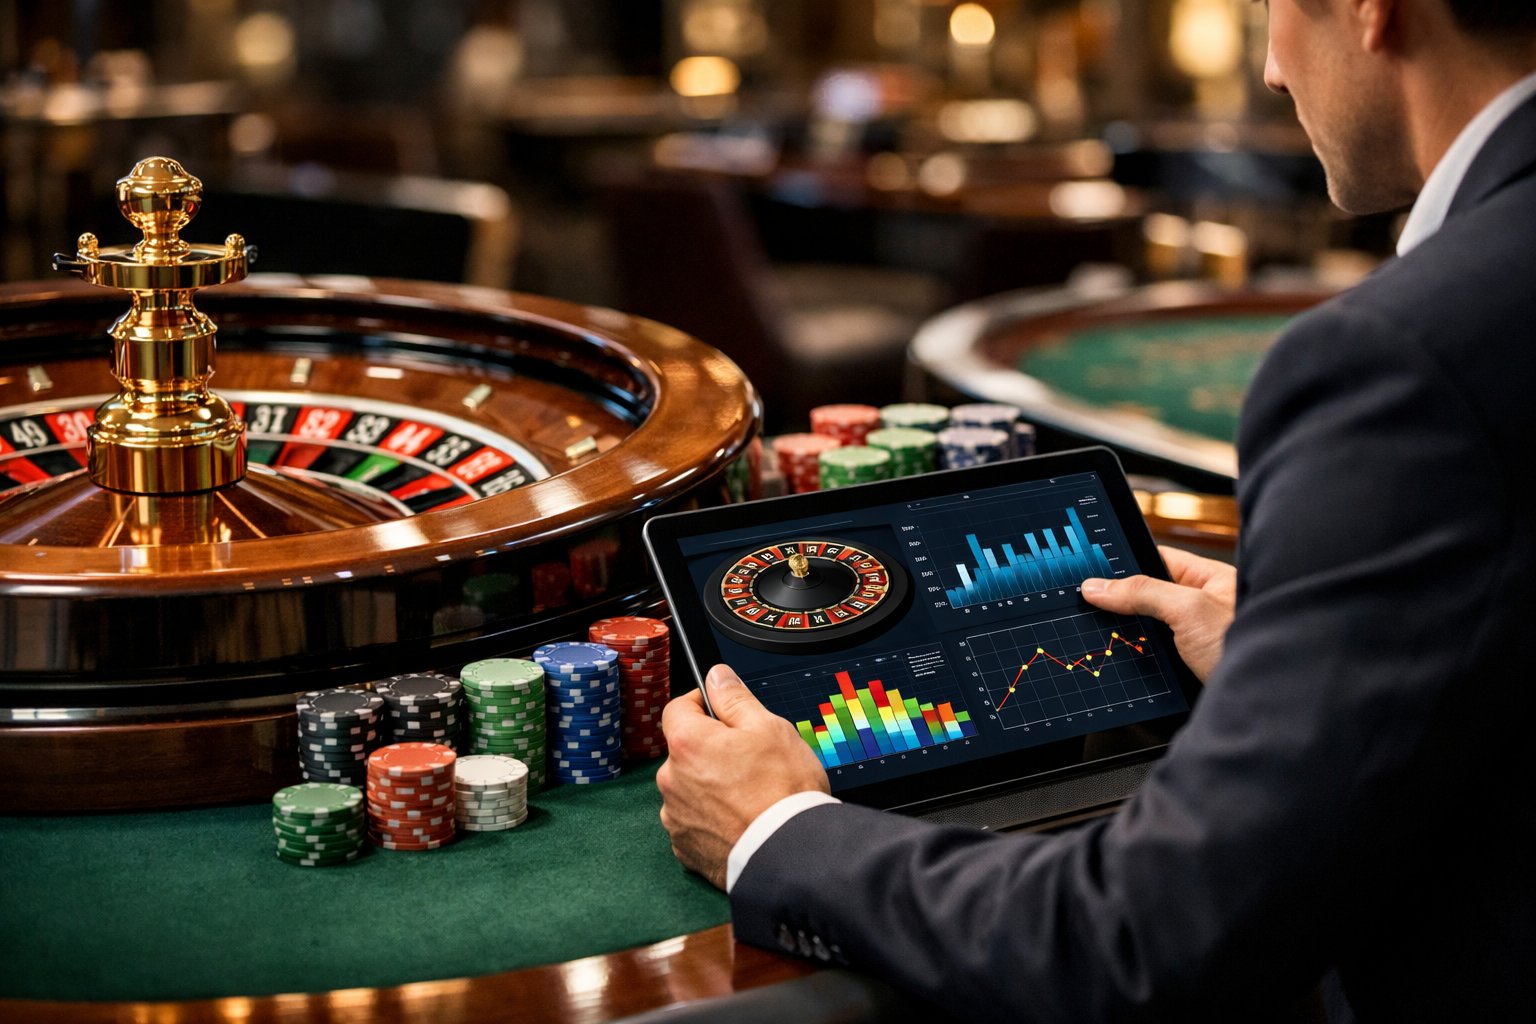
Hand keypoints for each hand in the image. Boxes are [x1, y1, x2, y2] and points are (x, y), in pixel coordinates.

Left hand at [657, 664, 829, 889]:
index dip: (702, 704)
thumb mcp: (768, 727)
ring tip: (750, 795)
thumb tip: (716, 677)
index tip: (723, 710)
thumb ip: (735, 698)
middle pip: (686, 751)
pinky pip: (695, 821)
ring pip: (691, 787)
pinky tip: (742, 819)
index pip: (678, 709)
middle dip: (712, 750)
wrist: (790, 854)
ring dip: (711, 786)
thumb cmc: (783, 791)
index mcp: (687, 744)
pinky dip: (713, 818)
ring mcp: (676, 817)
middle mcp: (671, 780)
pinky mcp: (686, 848)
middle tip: (750, 758)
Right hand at [1080, 546, 1235, 682]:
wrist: (1269, 704)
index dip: (1125, 563)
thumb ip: (1143, 592)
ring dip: (1128, 634)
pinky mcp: (1188, 667)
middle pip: (1148, 596)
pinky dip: (1137, 659)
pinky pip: (1154, 656)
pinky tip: (1120, 660)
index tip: (1093, 570)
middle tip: (1088, 606)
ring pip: (1148, 629)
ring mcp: (1195, 638)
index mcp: (1209, 579)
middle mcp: (1202, 606)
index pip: (1157, 559)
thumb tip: (1099, 586)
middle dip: (1121, 603)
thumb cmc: (1249, 648)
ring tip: (1099, 633)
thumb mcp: (1189, 609)